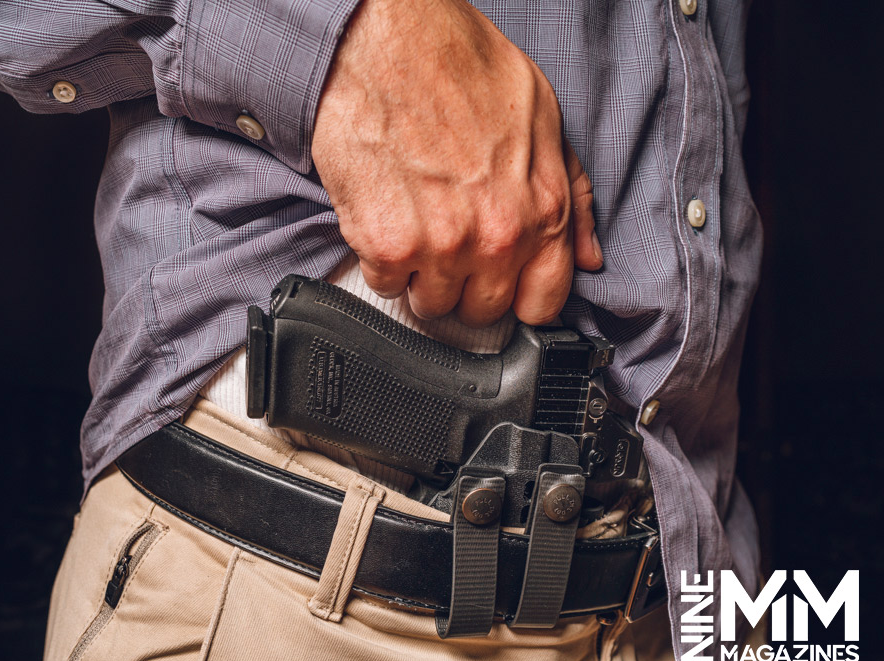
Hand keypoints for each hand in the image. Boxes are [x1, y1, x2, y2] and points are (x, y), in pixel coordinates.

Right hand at [312, 0, 600, 326]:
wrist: (384, 40)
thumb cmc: (458, 65)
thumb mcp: (541, 117)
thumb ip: (570, 193)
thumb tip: (587, 254)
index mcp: (541, 210)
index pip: (543, 303)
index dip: (520, 297)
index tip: (503, 287)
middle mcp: (496, 237)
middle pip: (482, 312)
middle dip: (467, 284)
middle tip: (451, 243)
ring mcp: (440, 247)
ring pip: (431, 305)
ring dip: (422, 275)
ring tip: (418, 224)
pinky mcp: (386, 246)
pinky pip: (385, 285)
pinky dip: (382, 260)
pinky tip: (389, 216)